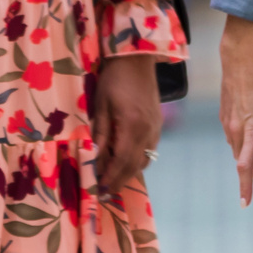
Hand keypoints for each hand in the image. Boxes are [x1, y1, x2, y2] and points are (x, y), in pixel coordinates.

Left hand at [93, 54, 162, 199]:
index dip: (110, 179)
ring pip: (144, 160)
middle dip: (119, 182)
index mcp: (132, 127)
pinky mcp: (157, 124)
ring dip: (129, 173)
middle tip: (104, 194)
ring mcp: (156, 128)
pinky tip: (125, 161)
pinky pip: (149, 150)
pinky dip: (137, 161)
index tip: (99, 192)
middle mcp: (148, 132)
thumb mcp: (100, 106)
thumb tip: (94, 160)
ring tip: (113, 180)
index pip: (121, 162)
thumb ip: (100, 134)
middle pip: (134, 166)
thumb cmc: (113, 79)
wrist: (136, 58)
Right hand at [219, 18, 252, 207]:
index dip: (246, 186)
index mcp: (251, 132)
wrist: (239, 64)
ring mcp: (227, 125)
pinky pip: (233, 138)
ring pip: (237, 150)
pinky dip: (244, 145)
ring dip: (250, 158)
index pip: (245, 167)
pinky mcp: (224, 117)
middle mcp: (235, 132)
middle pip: (242, 162)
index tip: (245, 203)